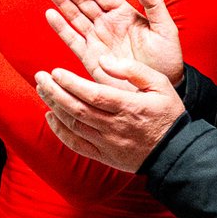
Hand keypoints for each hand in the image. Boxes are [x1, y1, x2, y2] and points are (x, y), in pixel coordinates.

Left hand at [35, 57, 183, 172]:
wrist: (176, 152)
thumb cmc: (167, 113)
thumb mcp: (160, 85)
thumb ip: (133, 70)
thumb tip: (103, 61)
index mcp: (130, 107)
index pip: (94, 95)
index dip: (71, 84)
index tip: (55, 72)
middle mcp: (116, 126)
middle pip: (77, 109)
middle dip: (54, 92)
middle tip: (40, 77)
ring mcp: (108, 143)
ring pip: (74, 124)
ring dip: (54, 106)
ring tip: (42, 89)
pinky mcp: (103, 155)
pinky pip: (76, 144)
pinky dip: (59, 131)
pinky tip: (50, 116)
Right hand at [46, 0, 185, 85]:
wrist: (158, 91)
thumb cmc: (166, 60)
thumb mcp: (165, 29)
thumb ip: (153, 3)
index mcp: (124, 13)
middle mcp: (107, 24)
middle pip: (83, 0)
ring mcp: (97, 39)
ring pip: (74, 16)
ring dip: (61, 1)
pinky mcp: (90, 57)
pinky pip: (72, 39)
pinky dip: (60, 27)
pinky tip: (50, 15)